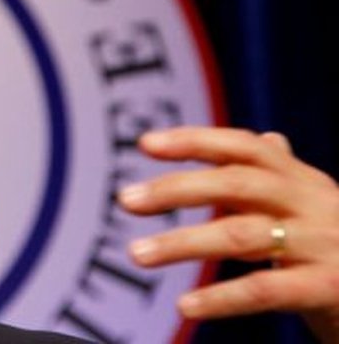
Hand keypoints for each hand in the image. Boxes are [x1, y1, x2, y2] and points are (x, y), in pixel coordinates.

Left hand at [117, 126, 338, 342]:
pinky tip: (185, 305)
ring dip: (182, 243)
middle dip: (177, 188)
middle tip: (125, 200)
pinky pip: (267, 289)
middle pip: (237, 184)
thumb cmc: (338, 254)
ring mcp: (324, 244)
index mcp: (303, 181)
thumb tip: (268, 137)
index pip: (245, 146)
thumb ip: (282, 180)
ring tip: (137, 253)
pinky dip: (222, 297)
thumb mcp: (312, 213)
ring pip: (241, 235)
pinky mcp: (330, 287)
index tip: (145, 142)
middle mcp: (314, 204)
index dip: (196, 140)